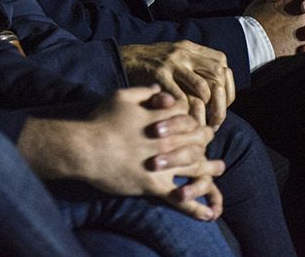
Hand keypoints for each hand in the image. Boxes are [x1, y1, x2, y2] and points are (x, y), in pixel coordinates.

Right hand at [80, 87, 224, 220]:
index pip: (186, 117)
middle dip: (205, 138)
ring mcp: (162, 165)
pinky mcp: (154, 186)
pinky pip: (180, 199)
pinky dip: (196, 207)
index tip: (193, 120)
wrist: (85, 149)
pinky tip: (209, 214)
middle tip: (210, 138)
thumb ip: (142, 93)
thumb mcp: (120, 98)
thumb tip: (159, 90)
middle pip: (196, 140)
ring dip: (210, 168)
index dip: (191, 117)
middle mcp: (166, 143)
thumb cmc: (100, 121)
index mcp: (159, 121)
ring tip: (219, 169)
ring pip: (195, 167)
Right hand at [118, 40, 234, 125]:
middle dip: (220, 103)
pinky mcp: (159, 75)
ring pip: (203, 88)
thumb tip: (218, 89)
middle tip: (215, 123)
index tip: (221, 107)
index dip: (226, 89)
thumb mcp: (174, 55)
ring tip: (201, 124)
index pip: (222, 66)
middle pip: (217, 76)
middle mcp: (184, 53)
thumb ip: (194, 65)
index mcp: (190, 48)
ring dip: (205, 109)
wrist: (122, 58)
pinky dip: (186, 112)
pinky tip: (184, 122)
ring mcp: (172, 63)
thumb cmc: (151, 64)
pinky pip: (181, 97)